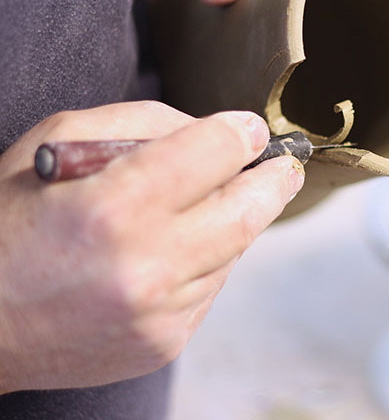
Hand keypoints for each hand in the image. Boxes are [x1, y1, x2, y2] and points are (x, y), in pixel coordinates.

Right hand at [0, 101, 303, 392]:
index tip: (252, 129)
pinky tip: (178, 248)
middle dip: (275, 179)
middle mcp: (146, 266)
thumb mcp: (60, 142)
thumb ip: (145, 122)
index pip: (215, 153)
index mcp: (114, 207)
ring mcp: (161, 312)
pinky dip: (210, 256)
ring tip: (213, 202)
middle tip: (287, 165)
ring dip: (237, 217)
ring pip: (236, 247)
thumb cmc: (11, 222)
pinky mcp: (166, 341)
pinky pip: (214, 283)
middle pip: (248, 208)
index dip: (242, 133)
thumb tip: (218, 133)